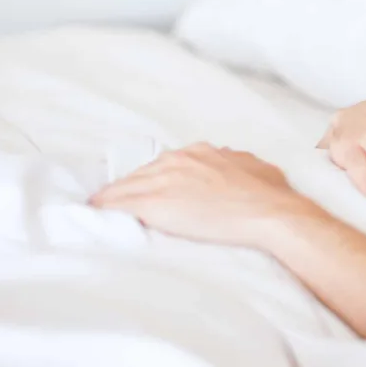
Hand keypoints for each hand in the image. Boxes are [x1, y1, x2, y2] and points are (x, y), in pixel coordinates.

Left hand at [89, 143, 323, 248]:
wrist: (270, 213)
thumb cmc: (270, 195)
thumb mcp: (255, 167)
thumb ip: (236, 162)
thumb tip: (234, 162)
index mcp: (200, 152)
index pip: (164, 164)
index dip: (154, 179)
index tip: (150, 189)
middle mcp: (178, 160)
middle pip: (141, 173)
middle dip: (131, 188)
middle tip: (120, 202)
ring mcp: (165, 180)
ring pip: (126, 187)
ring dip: (113, 198)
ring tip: (100, 207)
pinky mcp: (156, 204)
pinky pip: (120, 205)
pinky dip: (105, 209)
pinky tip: (95, 214)